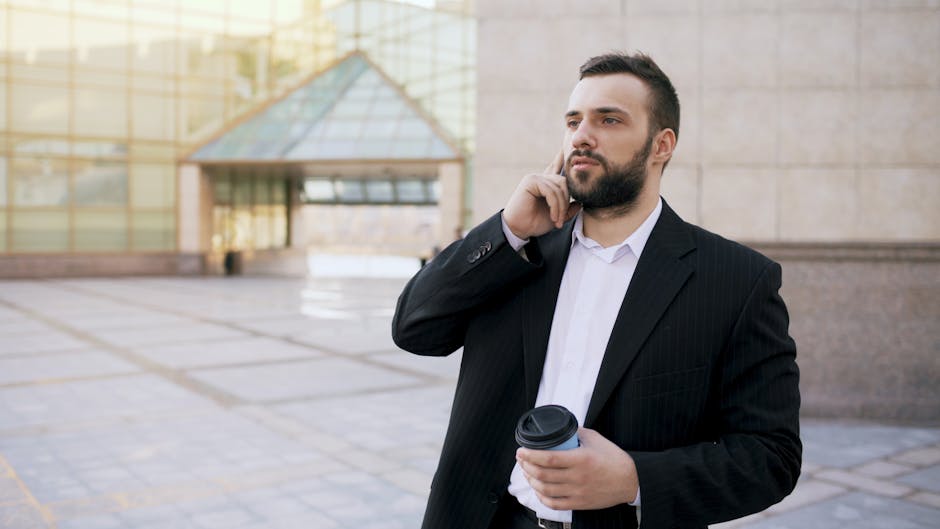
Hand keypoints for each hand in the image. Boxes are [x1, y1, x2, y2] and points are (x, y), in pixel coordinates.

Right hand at [503, 151, 581, 239]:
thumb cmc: (534, 223)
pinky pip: (551, 191)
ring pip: (559, 188)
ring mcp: (535, 178)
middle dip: (566, 202)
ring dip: (560, 207)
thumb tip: (580, 203)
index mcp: (546, 184)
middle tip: (561, 219)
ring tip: (557, 221)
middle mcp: (541, 179)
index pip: (556, 168)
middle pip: (564, 182)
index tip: (565, 145)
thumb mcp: (556, 217)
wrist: (519, 229)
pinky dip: (554, 205)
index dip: (561, 157)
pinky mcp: (531, 181)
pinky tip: (552, 216)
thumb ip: (568, 210)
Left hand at [516, 428, 638, 510]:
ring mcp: (577, 492)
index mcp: (581, 459)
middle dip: (526, 466)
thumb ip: (577, 432)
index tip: (521, 451)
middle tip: (521, 459)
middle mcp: (577, 477)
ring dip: (532, 480)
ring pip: (545, 489)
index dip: (531, 455)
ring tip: (527, 472)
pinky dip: (542, 497)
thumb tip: (561, 428)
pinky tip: (538, 490)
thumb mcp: (596, 439)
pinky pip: (554, 504)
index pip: (549, 458)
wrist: (630, 481)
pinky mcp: (579, 503)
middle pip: (543, 474)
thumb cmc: (614, 460)